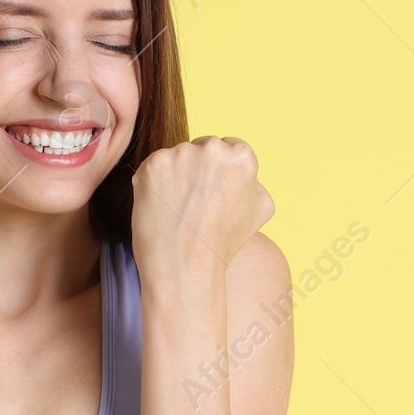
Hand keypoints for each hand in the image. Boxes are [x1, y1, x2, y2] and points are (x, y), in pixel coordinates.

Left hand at [131, 135, 273, 273]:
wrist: (185, 267)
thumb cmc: (223, 243)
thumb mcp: (261, 211)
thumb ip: (257, 184)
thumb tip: (249, 177)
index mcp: (242, 156)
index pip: (230, 148)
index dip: (219, 173)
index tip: (212, 194)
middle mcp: (212, 149)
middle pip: (202, 148)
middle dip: (197, 169)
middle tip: (194, 204)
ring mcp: (180, 154)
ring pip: (176, 157)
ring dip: (174, 175)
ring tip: (178, 209)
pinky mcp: (152, 165)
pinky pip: (153, 168)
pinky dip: (153, 184)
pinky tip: (161, 208)